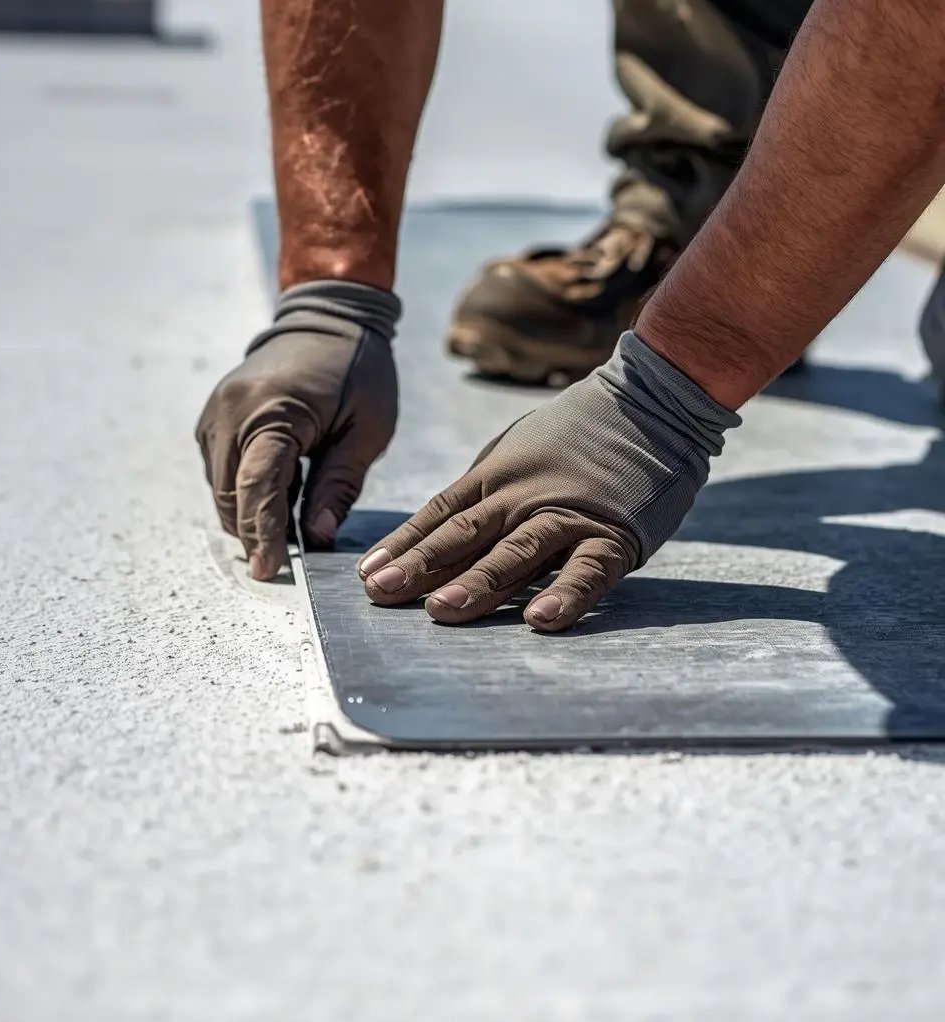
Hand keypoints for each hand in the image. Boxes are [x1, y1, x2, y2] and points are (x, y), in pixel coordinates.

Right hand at [196, 280, 399, 578]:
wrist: (328, 316)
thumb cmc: (358, 370)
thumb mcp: (367, 428)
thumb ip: (340, 483)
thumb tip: (318, 536)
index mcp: (272, 411)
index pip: (260, 487)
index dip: (264, 535)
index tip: (269, 571)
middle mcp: (231, 412)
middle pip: (232, 495)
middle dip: (255, 532)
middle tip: (286, 559)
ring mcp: (215, 413)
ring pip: (222, 488)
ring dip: (250, 512)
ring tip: (294, 512)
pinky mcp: (213, 418)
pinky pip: (221, 470)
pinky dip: (244, 490)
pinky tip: (281, 486)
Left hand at [358, 331, 739, 631]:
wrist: (654, 400)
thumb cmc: (583, 430)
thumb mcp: (519, 448)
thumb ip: (487, 486)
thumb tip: (445, 522)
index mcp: (496, 477)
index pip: (438, 515)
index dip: (402, 545)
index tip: (366, 575)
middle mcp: (522, 496)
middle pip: (462, 535)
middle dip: (419, 567)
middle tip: (381, 595)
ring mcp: (566, 515)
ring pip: (514, 552)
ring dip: (477, 583)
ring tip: (441, 612)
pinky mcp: (613, 534)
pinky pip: (586, 569)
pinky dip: (565, 594)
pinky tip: (539, 620)